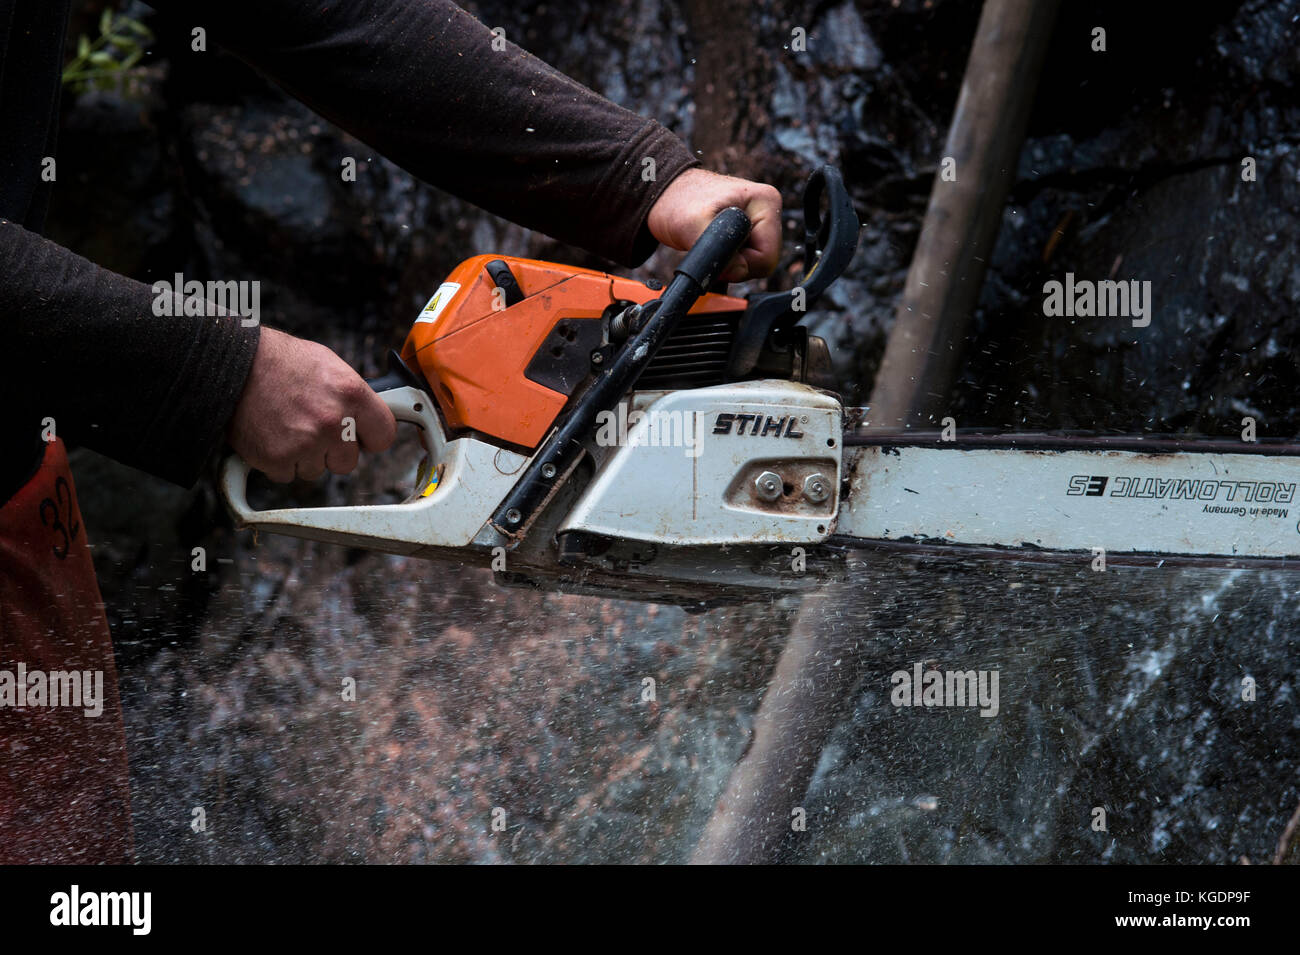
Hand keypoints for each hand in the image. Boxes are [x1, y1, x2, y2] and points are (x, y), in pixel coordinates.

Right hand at [228, 327, 395, 482]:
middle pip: (348, 461)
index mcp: (352, 394)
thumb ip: (352, 396)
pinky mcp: (277, 459)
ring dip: (303, 456)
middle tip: (312, 428)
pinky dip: (278, 461)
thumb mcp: (328, 365)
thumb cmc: (280, 361)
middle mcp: (332, 422)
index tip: (362, 438)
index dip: (371, 438)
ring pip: (316, 470)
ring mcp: (305, 443)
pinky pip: (287, 475)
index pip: (384, 435)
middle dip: (333, 451)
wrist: (233, 363)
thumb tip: (368, 418)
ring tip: (286, 425)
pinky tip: (271, 435)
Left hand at [647, 168, 782, 281]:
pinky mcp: (748, 231)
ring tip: (709, 245)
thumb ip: (716, 252)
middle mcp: (768, 210)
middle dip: (736, 265)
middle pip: (763, 262)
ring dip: (731, 264)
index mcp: (766, 202)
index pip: (767, 257)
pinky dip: (730, 263)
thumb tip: (737, 271)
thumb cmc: (677, 201)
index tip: (715, 255)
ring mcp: (759, 221)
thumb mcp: (693, 225)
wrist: (664, 197)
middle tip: (710, 250)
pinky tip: (714, 251)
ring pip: (754, 264)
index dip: (741, 266)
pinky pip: (747, 260)